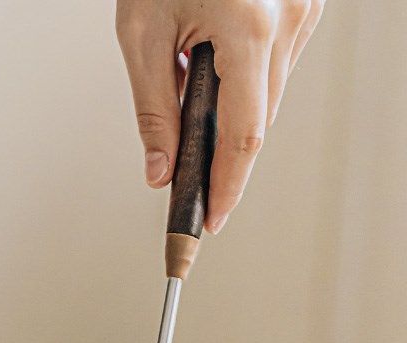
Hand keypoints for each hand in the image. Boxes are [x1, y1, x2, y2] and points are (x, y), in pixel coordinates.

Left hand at [116, 0, 323, 232]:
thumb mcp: (141, 34)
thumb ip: (153, 110)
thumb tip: (159, 172)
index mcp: (249, 28)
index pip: (244, 135)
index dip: (228, 186)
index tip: (212, 220)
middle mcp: (289, 19)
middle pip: (259, 122)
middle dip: (227, 165)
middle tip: (197, 196)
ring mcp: (303, 9)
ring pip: (270, 98)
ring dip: (234, 128)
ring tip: (196, 138)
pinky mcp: (301, 4)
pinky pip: (275, 69)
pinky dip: (246, 94)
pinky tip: (218, 92)